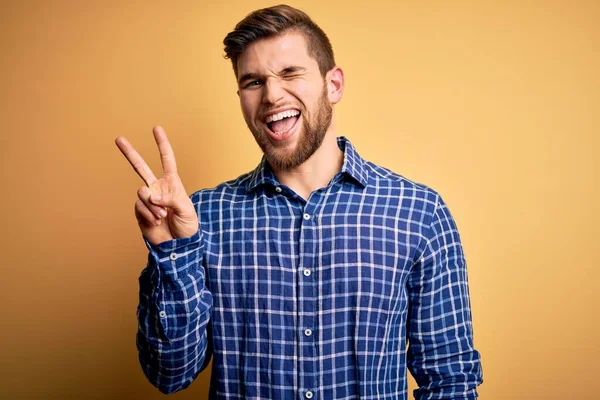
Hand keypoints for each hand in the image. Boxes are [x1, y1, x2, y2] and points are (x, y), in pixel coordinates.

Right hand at [115, 126, 197, 245]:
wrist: (178, 246)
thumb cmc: (187, 226)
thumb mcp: (186, 209)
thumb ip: (170, 199)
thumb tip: (150, 195)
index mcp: (172, 183)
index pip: (167, 160)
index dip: (162, 144)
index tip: (156, 128)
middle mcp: (157, 188)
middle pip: (141, 167)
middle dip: (130, 153)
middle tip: (118, 139)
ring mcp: (147, 200)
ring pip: (142, 192)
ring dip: (153, 205)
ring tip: (163, 217)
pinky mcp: (140, 212)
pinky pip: (140, 207)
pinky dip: (149, 214)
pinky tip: (156, 222)